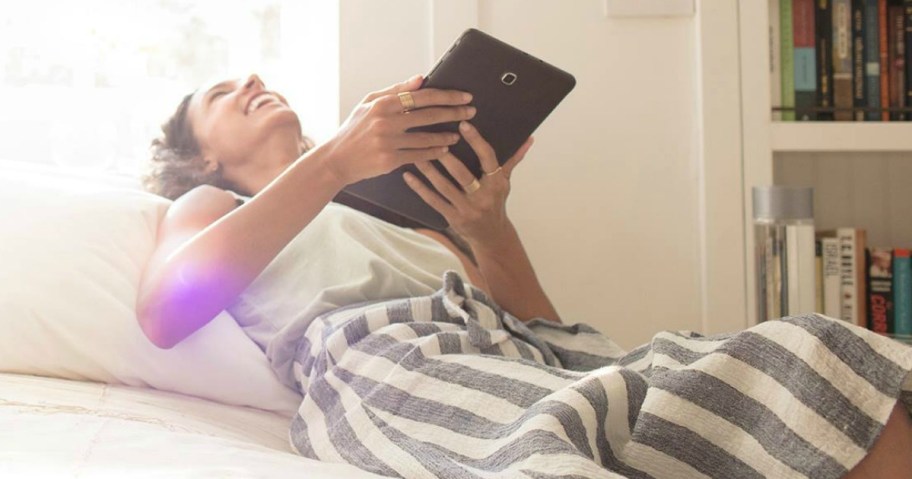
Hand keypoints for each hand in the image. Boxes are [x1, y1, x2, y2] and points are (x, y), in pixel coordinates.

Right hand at [322, 75, 475, 184]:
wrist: (337, 159)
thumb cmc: (354, 129)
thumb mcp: (369, 103)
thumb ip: (396, 90)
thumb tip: (421, 78)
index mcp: (383, 103)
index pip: (422, 96)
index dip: (446, 96)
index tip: (464, 96)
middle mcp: (385, 121)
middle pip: (429, 115)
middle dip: (454, 113)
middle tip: (471, 112)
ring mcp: (388, 142)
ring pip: (426, 138)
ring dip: (446, 135)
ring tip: (459, 134)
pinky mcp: (390, 161)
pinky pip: (419, 155)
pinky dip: (434, 152)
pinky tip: (445, 149)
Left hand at [403, 120, 533, 246]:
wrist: (491, 235)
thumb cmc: (496, 202)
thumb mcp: (505, 182)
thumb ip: (513, 159)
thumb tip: (529, 138)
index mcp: (497, 183)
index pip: (488, 158)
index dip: (476, 141)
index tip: (463, 125)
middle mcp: (483, 197)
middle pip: (462, 174)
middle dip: (446, 157)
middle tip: (430, 138)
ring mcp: (467, 209)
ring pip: (444, 186)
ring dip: (428, 170)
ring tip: (415, 153)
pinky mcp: (453, 218)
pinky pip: (433, 201)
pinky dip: (419, 188)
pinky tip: (408, 176)